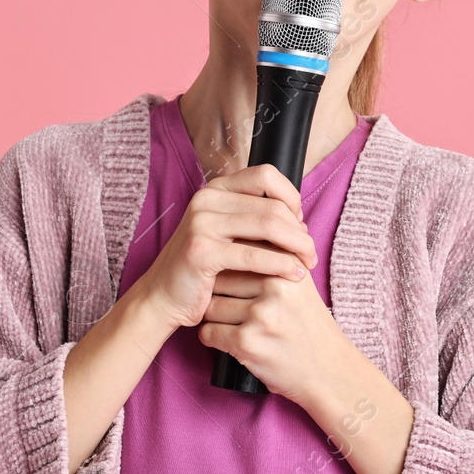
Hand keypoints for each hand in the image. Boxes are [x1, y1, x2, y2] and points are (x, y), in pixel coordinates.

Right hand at [135, 163, 317, 330]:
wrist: (163, 298)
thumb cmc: (204, 270)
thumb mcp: (228, 235)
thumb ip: (256, 220)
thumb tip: (300, 219)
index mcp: (215, 189)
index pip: (266, 175)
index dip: (292, 197)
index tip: (300, 224)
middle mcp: (206, 199)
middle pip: (272, 205)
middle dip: (300, 231)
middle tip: (310, 253)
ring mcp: (201, 223)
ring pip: (269, 226)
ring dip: (297, 246)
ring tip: (307, 264)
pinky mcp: (201, 250)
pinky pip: (255, 255)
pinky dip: (281, 264)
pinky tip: (294, 275)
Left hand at [197, 267, 352, 403]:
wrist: (328, 370)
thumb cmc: (309, 325)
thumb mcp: (300, 284)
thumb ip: (277, 256)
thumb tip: (246, 228)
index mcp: (287, 267)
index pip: (238, 253)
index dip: (229, 269)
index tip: (232, 282)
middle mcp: (275, 287)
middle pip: (220, 279)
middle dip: (217, 294)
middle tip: (231, 308)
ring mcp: (261, 315)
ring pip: (211, 307)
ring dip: (215, 319)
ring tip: (233, 325)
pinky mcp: (247, 342)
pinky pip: (208, 333)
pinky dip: (213, 340)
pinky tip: (230, 341)